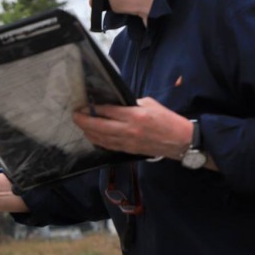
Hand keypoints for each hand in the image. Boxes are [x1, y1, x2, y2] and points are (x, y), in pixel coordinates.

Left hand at [73, 99, 190, 157]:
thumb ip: (132, 104)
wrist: (179, 140)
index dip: (94, 108)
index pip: (108, 111)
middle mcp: (129, 130)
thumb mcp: (150, 104)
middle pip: (100, 127)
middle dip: (84, 121)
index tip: (84, 104)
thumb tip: (116, 105)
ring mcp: (128, 142)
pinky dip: (98, 141)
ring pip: (102, 139)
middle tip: (75, 115)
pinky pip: (109, 146)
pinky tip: (92, 136)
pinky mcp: (129, 150)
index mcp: (135, 115)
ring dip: (88, 132)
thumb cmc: (167, 119)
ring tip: (80, 125)